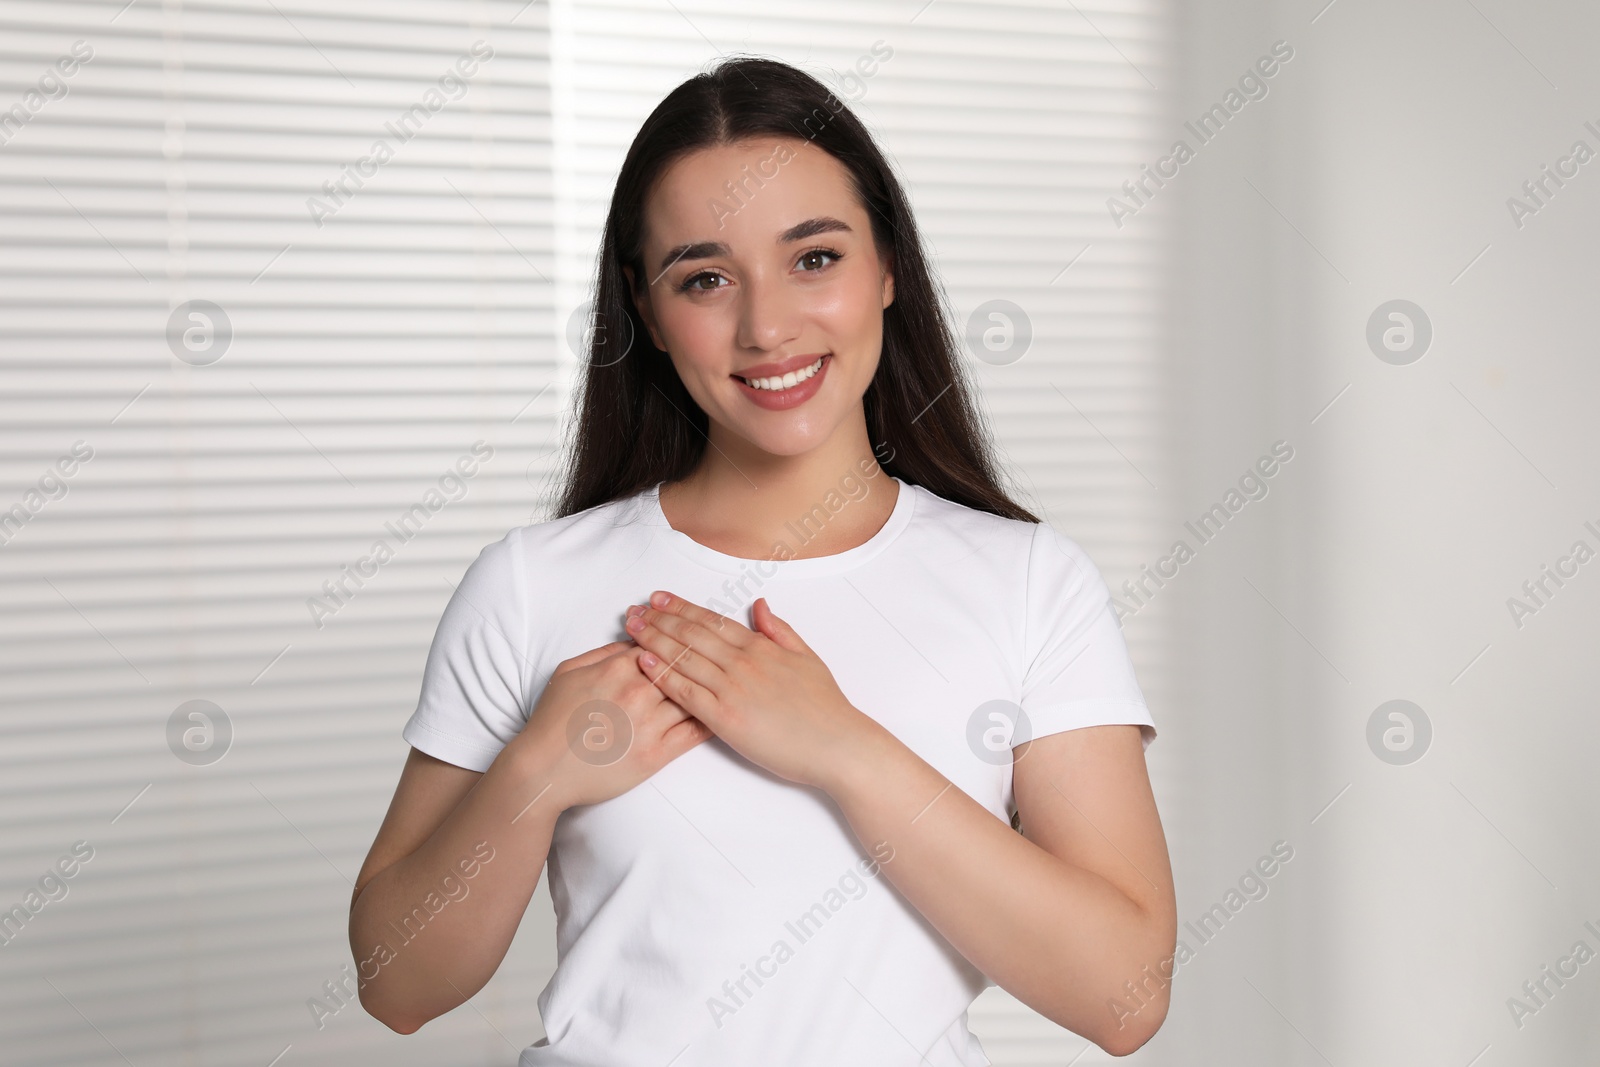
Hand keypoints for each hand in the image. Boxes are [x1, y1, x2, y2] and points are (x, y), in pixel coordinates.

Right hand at [514, 639, 712, 810]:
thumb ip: (603, 652)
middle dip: (699, 656)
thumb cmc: (553, 721)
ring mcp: (649, 723)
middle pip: (681, 665)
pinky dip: (711, 719)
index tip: (687, 634)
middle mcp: (637, 692)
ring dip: (711, 685)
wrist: (544, 770)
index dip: (674, 636)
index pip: (659, 643)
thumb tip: (633, 639)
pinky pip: (693, 732)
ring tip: (731, 677)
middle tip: (719, 651)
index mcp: (617, 669)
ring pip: (692, 695)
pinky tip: (724, 710)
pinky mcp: (656, 753)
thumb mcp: (568, 672)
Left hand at [622, 592, 885, 792]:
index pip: (712, 621)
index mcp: (760, 648)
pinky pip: (685, 692)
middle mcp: (742, 663)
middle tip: (633, 608)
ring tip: (630, 627)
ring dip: (653, 639)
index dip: (682, 607)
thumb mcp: (807, 657)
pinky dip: (662, 674)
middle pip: (691, 634)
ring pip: (683, 657)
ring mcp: (732, 689)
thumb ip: (779, 630)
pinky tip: (643, 660)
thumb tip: (759, 605)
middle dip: (658, 618)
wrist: (837, 744)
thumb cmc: (825, 708)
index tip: (659, 598)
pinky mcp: (725, 718)